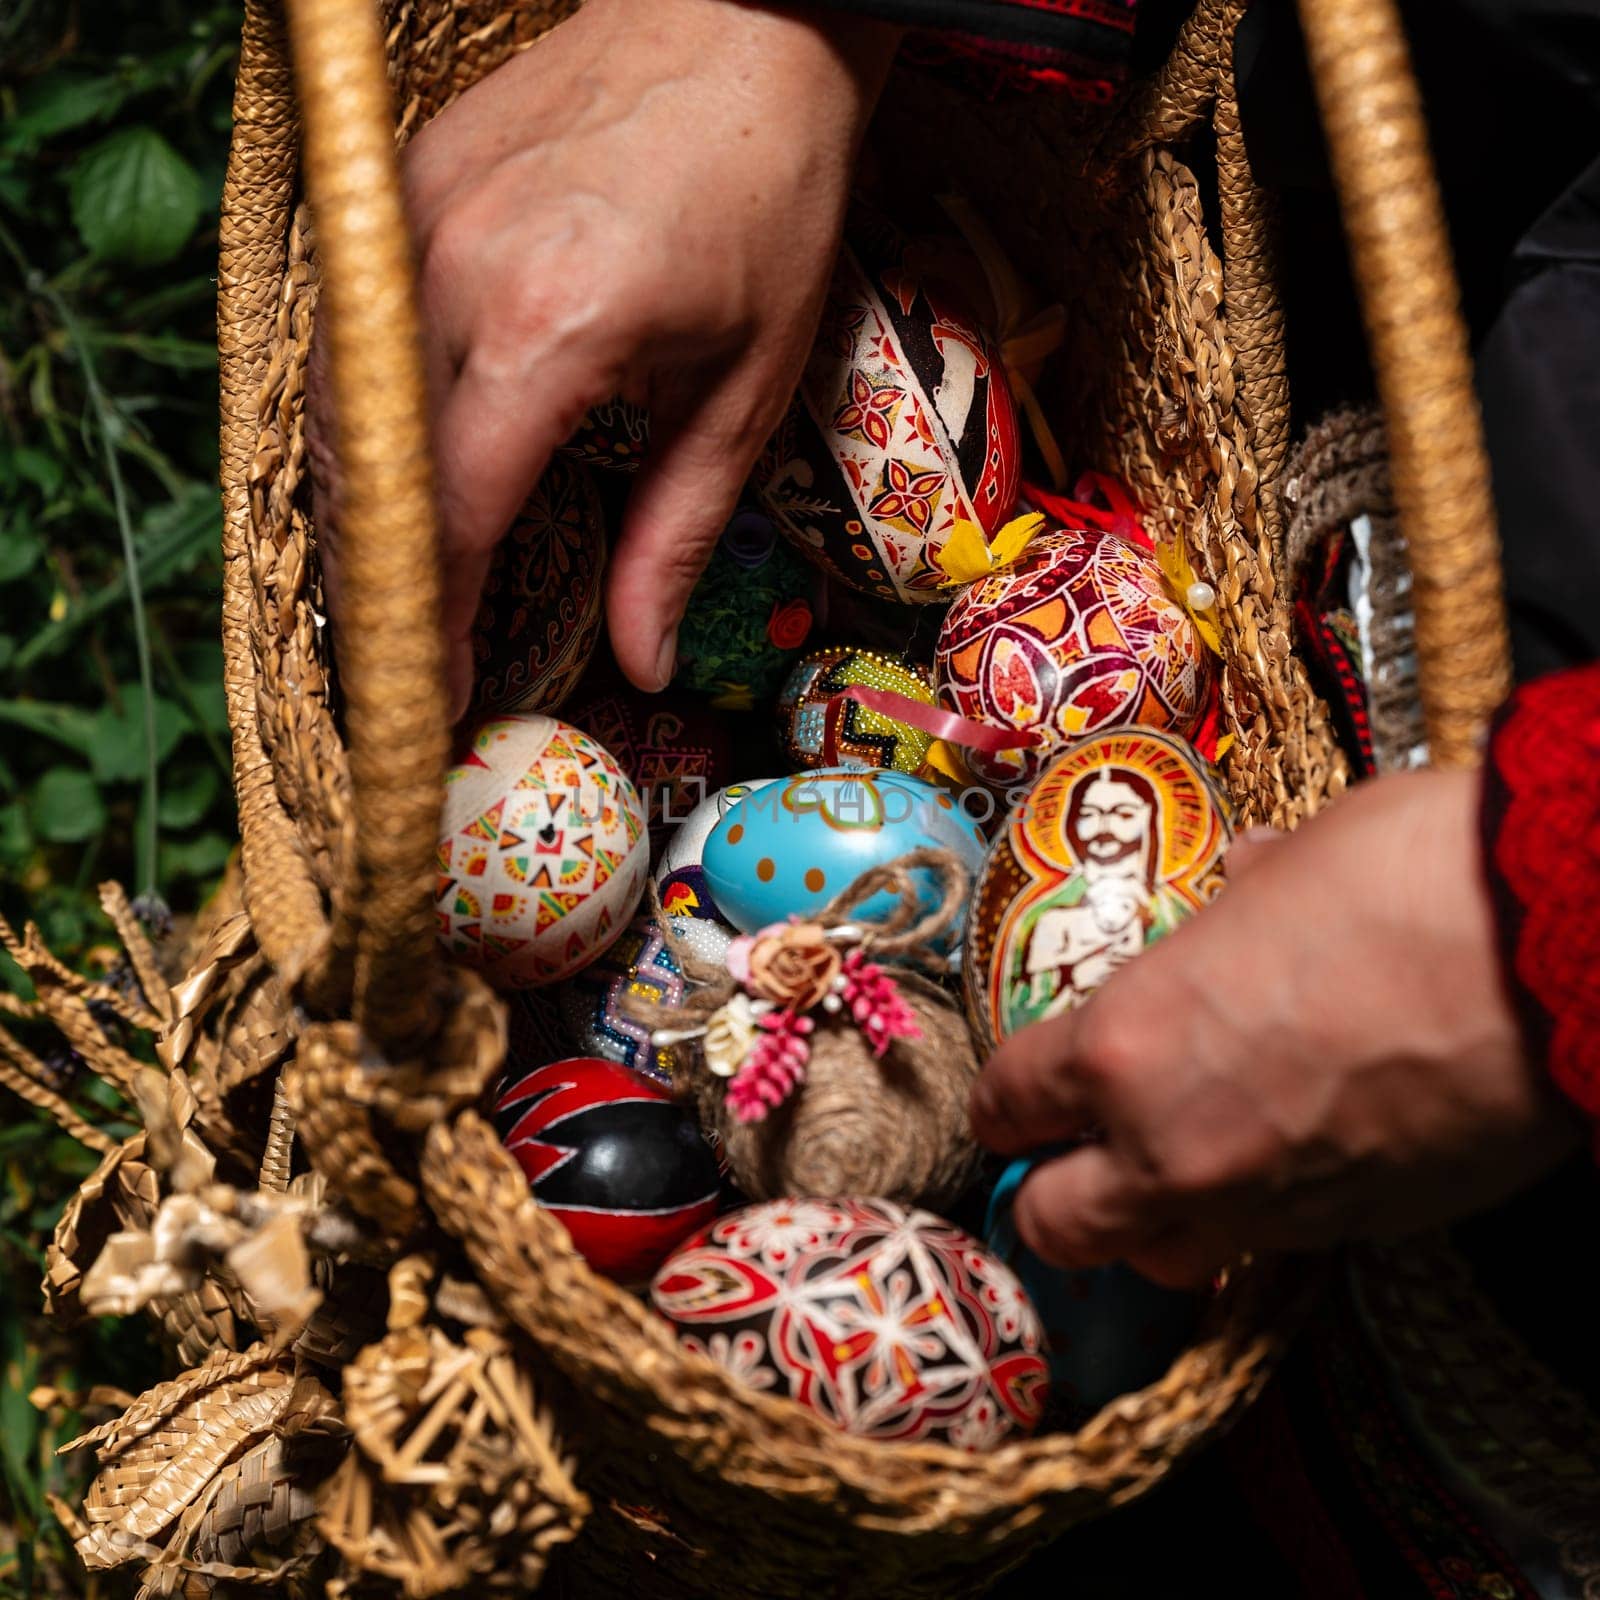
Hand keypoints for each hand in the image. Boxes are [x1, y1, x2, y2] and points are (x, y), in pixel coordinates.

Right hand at [313, 0, 899, 714]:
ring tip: (398, 584)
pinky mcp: (398, 187)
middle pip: (370, 473)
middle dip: (382, 583)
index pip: (449, 514)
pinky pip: (350, 330)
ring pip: (340, 405)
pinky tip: (397, 470)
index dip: (434, 620)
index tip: (439, 693)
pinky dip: (365, 420)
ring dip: (361, 509)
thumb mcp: (744, 391)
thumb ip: (677, 537)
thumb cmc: (768, 204)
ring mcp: (407, 217)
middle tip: (409, 657)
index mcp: (548, 327)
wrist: (742, 28)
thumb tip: (640, 663)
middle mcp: (447, 270)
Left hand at [970, 770, 1582, 1287]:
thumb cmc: (1404, 880)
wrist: (1555, 954)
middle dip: (1049, 1191)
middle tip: (1071, 1153)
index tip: (1019, 1092)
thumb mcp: (1285, 866)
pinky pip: (1261, 1253)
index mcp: (1124, 1045)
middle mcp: (1173, 1148)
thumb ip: (1234, 903)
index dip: (1007, 1098)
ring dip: (1143, 1226)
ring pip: (1159, 1262)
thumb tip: (1243, 881)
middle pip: (1056, 1224)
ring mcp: (1264, 1209)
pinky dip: (1244, 1223)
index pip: (1010, 1102)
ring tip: (1165, 1175)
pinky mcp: (1354, 1236)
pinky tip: (1277, 1166)